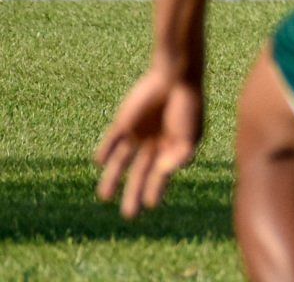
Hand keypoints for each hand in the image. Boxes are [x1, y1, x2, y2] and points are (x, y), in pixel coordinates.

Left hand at [94, 67, 203, 218]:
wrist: (175, 78)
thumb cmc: (188, 106)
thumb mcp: (191, 136)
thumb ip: (179, 158)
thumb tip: (162, 174)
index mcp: (171, 149)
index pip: (161, 176)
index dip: (156, 190)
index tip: (150, 204)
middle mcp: (153, 145)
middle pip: (140, 174)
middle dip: (134, 193)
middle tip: (129, 216)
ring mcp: (137, 135)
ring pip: (121, 162)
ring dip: (113, 179)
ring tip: (104, 197)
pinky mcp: (122, 124)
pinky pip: (110, 141)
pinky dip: (104, 151)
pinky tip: (101, 162)